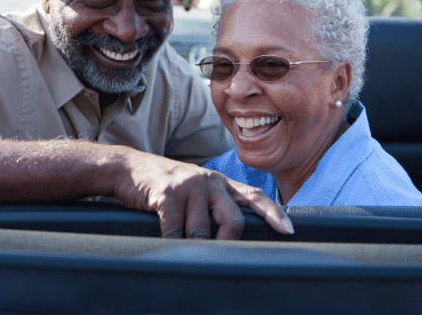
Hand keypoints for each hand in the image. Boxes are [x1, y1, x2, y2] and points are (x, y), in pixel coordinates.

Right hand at [111, 152, 293, 238]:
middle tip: (219, 254)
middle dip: (229, 242)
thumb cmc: (168, 185)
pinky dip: (172, 242)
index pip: (254, 196)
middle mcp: (208, 180)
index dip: (273, 213)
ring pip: (202, 230)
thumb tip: (232, 236)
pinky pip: (175, 229)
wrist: (132, 168)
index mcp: (220, 182)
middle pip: (234, 218)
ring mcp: (188, 185)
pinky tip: (168, 242)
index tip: (289, 230)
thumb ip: (215, 204)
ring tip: (185, 246)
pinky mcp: (166, 193)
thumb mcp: (197, 188)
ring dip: (193, 245)